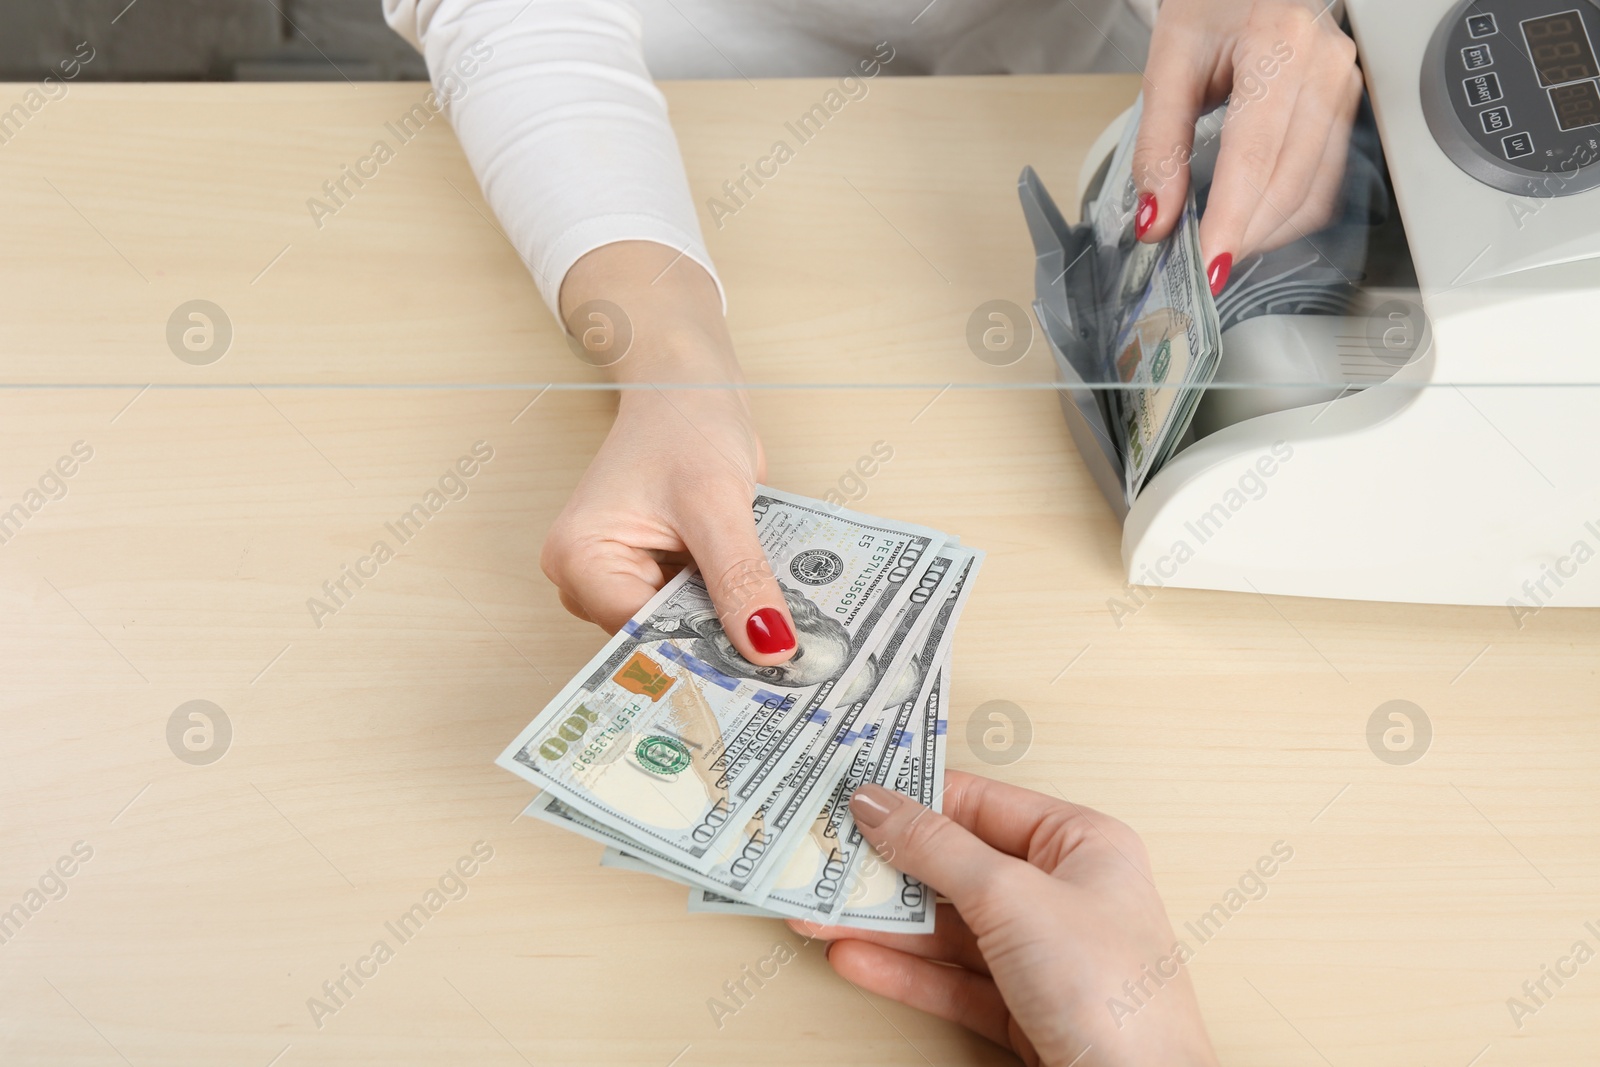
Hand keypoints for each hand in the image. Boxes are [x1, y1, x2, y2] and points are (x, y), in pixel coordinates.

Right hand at [540, 241, 798, 664]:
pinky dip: (728, 608)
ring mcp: (619, 578)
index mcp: (579, 558)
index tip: (759, 677)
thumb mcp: (718, 503)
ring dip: (727, 628)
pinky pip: (694, 608)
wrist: (690, 383)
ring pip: (681, 628)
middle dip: (717, 645)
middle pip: (658, 638)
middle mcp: (587, 577)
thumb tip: (769, 646)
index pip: (640, 634)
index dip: (700, 653)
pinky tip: (764, 611)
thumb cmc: (685, 422)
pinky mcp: (653, 575)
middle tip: (785, 665)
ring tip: (782, 637)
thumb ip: (740, 579)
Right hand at [791, 772, 1217, 1066]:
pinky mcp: (1024, 1009)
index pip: (983, 803)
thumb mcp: (1011, 898)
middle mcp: (1066, 894)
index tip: (854, 795)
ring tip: (819, 911)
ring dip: (883, 923)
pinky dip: (904, 970)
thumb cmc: (1113, 994)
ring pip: (948, 927)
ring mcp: (1044, 955)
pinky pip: (953, 979)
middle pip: (957, 866)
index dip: (916, 797)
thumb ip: (937, 848)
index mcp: (1083, 844)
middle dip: (887, 867)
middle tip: (824, 857)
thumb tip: (880, 803)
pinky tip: (855, 957)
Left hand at [1132, 0, 1362, 293]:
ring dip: (1267, 232)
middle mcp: (1323, 66)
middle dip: (1244, 234)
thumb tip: (1157, 218)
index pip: (1254, 156)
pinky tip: (1254, 222)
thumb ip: (1160, 146)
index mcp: (1277, 44)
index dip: (1231, 219)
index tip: (1207, 264)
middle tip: (1203, 264)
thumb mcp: (1169, 62)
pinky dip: (1288, 213)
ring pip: (1315, 189)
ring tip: (1224, 246)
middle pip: (1288, 180)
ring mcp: (1343, 86)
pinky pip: (1326, 179)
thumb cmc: (1212, 2)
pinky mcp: (1346, 105)